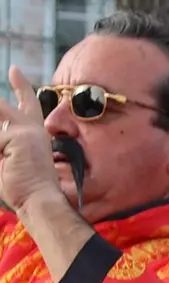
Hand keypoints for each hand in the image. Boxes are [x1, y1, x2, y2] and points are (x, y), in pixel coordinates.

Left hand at [0, 66, 59, 211]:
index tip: (14, 70)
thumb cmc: (22, 188)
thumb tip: (1, 134)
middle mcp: (33, 127)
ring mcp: (27, 130)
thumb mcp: (4, 159)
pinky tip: (7, 163)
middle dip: (6, 126)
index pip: (27, 103)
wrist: (40, 202)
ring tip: (10, 158)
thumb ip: (2, 142)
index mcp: (33, 133)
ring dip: (1, 149)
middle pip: (3, 108)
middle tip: (7, 152)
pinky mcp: (19, 136)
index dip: (21, 86)